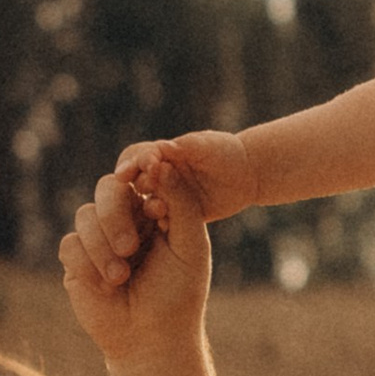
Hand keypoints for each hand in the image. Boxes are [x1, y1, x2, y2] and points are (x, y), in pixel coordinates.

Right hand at [61, 162, 214, 363]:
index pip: (141, 179)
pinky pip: (69, 244)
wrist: (152, 338)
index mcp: (153, 210)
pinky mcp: (76, 260)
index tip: (154, 207)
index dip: (142, 185)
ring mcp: (98, 238)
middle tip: (129, 248)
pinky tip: (106, 286)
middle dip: (115, 215)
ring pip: (84, 215)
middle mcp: (124, 219)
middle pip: (107, 189)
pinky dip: (87, 264)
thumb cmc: (178, 293)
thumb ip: (181, 202)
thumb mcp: (190, 245)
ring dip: (102, 246)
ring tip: (120, 277)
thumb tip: (162, 163)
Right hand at [112, 127, 259, 233]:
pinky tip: (168, 229)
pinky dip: (164, 225)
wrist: (247, 176)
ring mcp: (166, 196)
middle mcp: (159, 175)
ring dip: (151, 207)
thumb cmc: (228, 153)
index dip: (132, 163)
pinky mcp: (176, 215)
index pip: (138, 156)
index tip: (127, 173)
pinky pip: (165, 222)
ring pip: (148, 203)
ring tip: (160, 211)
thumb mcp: (210, 146)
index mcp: (162, 153)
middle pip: (136, 180)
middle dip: (140, 184)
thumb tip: (163, 147)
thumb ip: (188, 146)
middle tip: (147, 188)